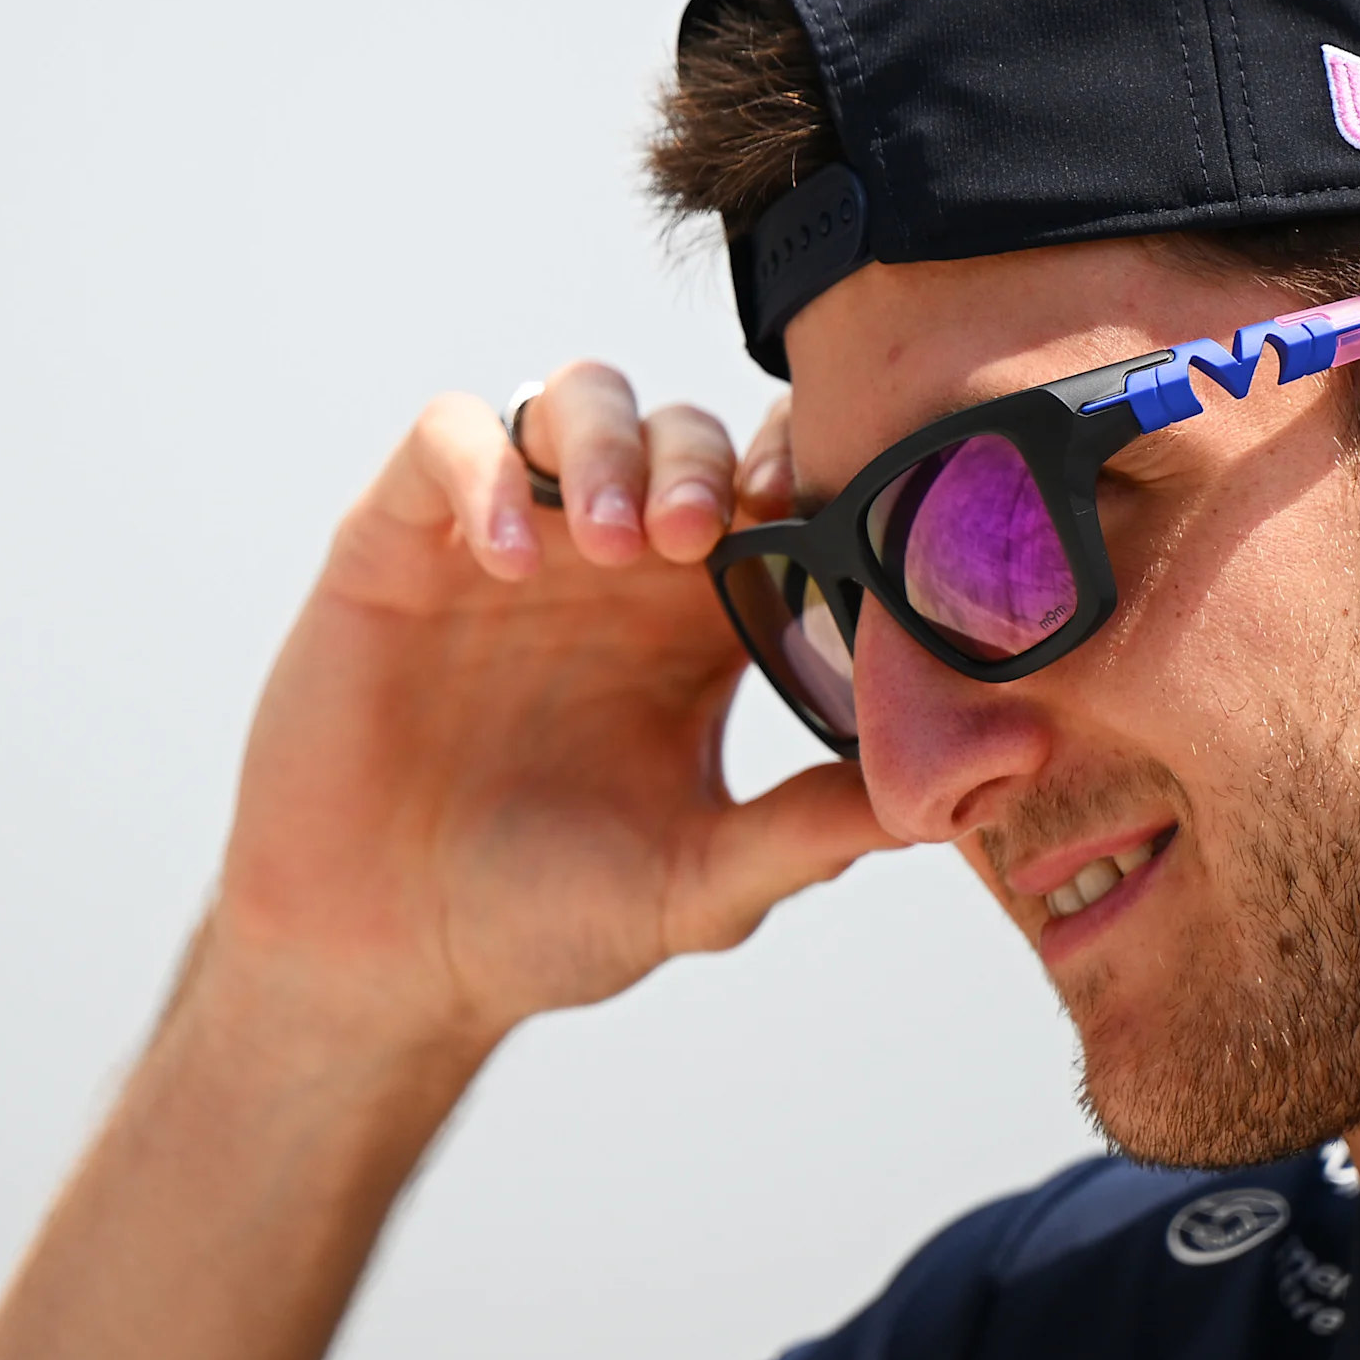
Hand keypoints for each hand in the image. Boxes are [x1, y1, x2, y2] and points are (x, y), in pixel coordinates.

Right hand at [215, 365, 896, 1051]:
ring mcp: (509, 541)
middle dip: (705, 461)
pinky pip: (448, 436)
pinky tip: (510, 556)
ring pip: (579, 399)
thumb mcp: (698, 881)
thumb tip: (969, 786)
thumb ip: (814, 828)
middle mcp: (610, 564)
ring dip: (613, 444)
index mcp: (696, 621)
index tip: (822, 519)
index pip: (771, 488)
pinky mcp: (400, 540)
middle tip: (701, 537)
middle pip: (685, 429)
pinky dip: (486, 468)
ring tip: (619, 540)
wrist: (390, 960)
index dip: (806, 473)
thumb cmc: (545, 920)